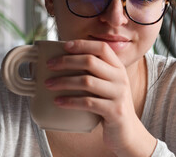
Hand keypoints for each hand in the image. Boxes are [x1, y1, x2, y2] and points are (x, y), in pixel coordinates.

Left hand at [45, 39, 155, 155]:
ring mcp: (119, 94)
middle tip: (49, 65)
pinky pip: (88, 102)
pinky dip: (70, 101)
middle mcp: (121, 78)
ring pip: (87, 81)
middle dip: (66, 61)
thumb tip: (64, 60)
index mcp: (119, 68)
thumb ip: (96, 73)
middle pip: (91, 61)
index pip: (102, 48)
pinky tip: (58, 102)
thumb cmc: (111, 105)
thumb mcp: (109, 85)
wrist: (127, 130)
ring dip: (64, 81)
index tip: (65, 45)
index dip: (83, 44)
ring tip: (48, 84)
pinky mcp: (114, 111)